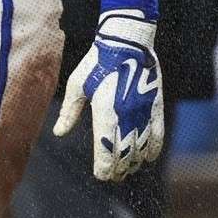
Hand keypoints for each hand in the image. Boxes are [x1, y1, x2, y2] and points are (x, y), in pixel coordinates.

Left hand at [56, 13, 163, 181]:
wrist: (127, 41)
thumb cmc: (96, 62)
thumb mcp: (77, 85)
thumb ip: (69, 112)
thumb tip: (59, 133)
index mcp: (105, 112)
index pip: (105, 151)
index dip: (104, 168)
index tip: (100, 176)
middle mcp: (126, 116)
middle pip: (123, 154)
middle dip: (118, 169)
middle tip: (112, 176)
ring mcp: (143, 111)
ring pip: (141, 148)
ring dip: (134, 162)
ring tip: (126, 168)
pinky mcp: (155, 106)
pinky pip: (158, 134)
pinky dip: (153, 148)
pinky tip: (148, 157)